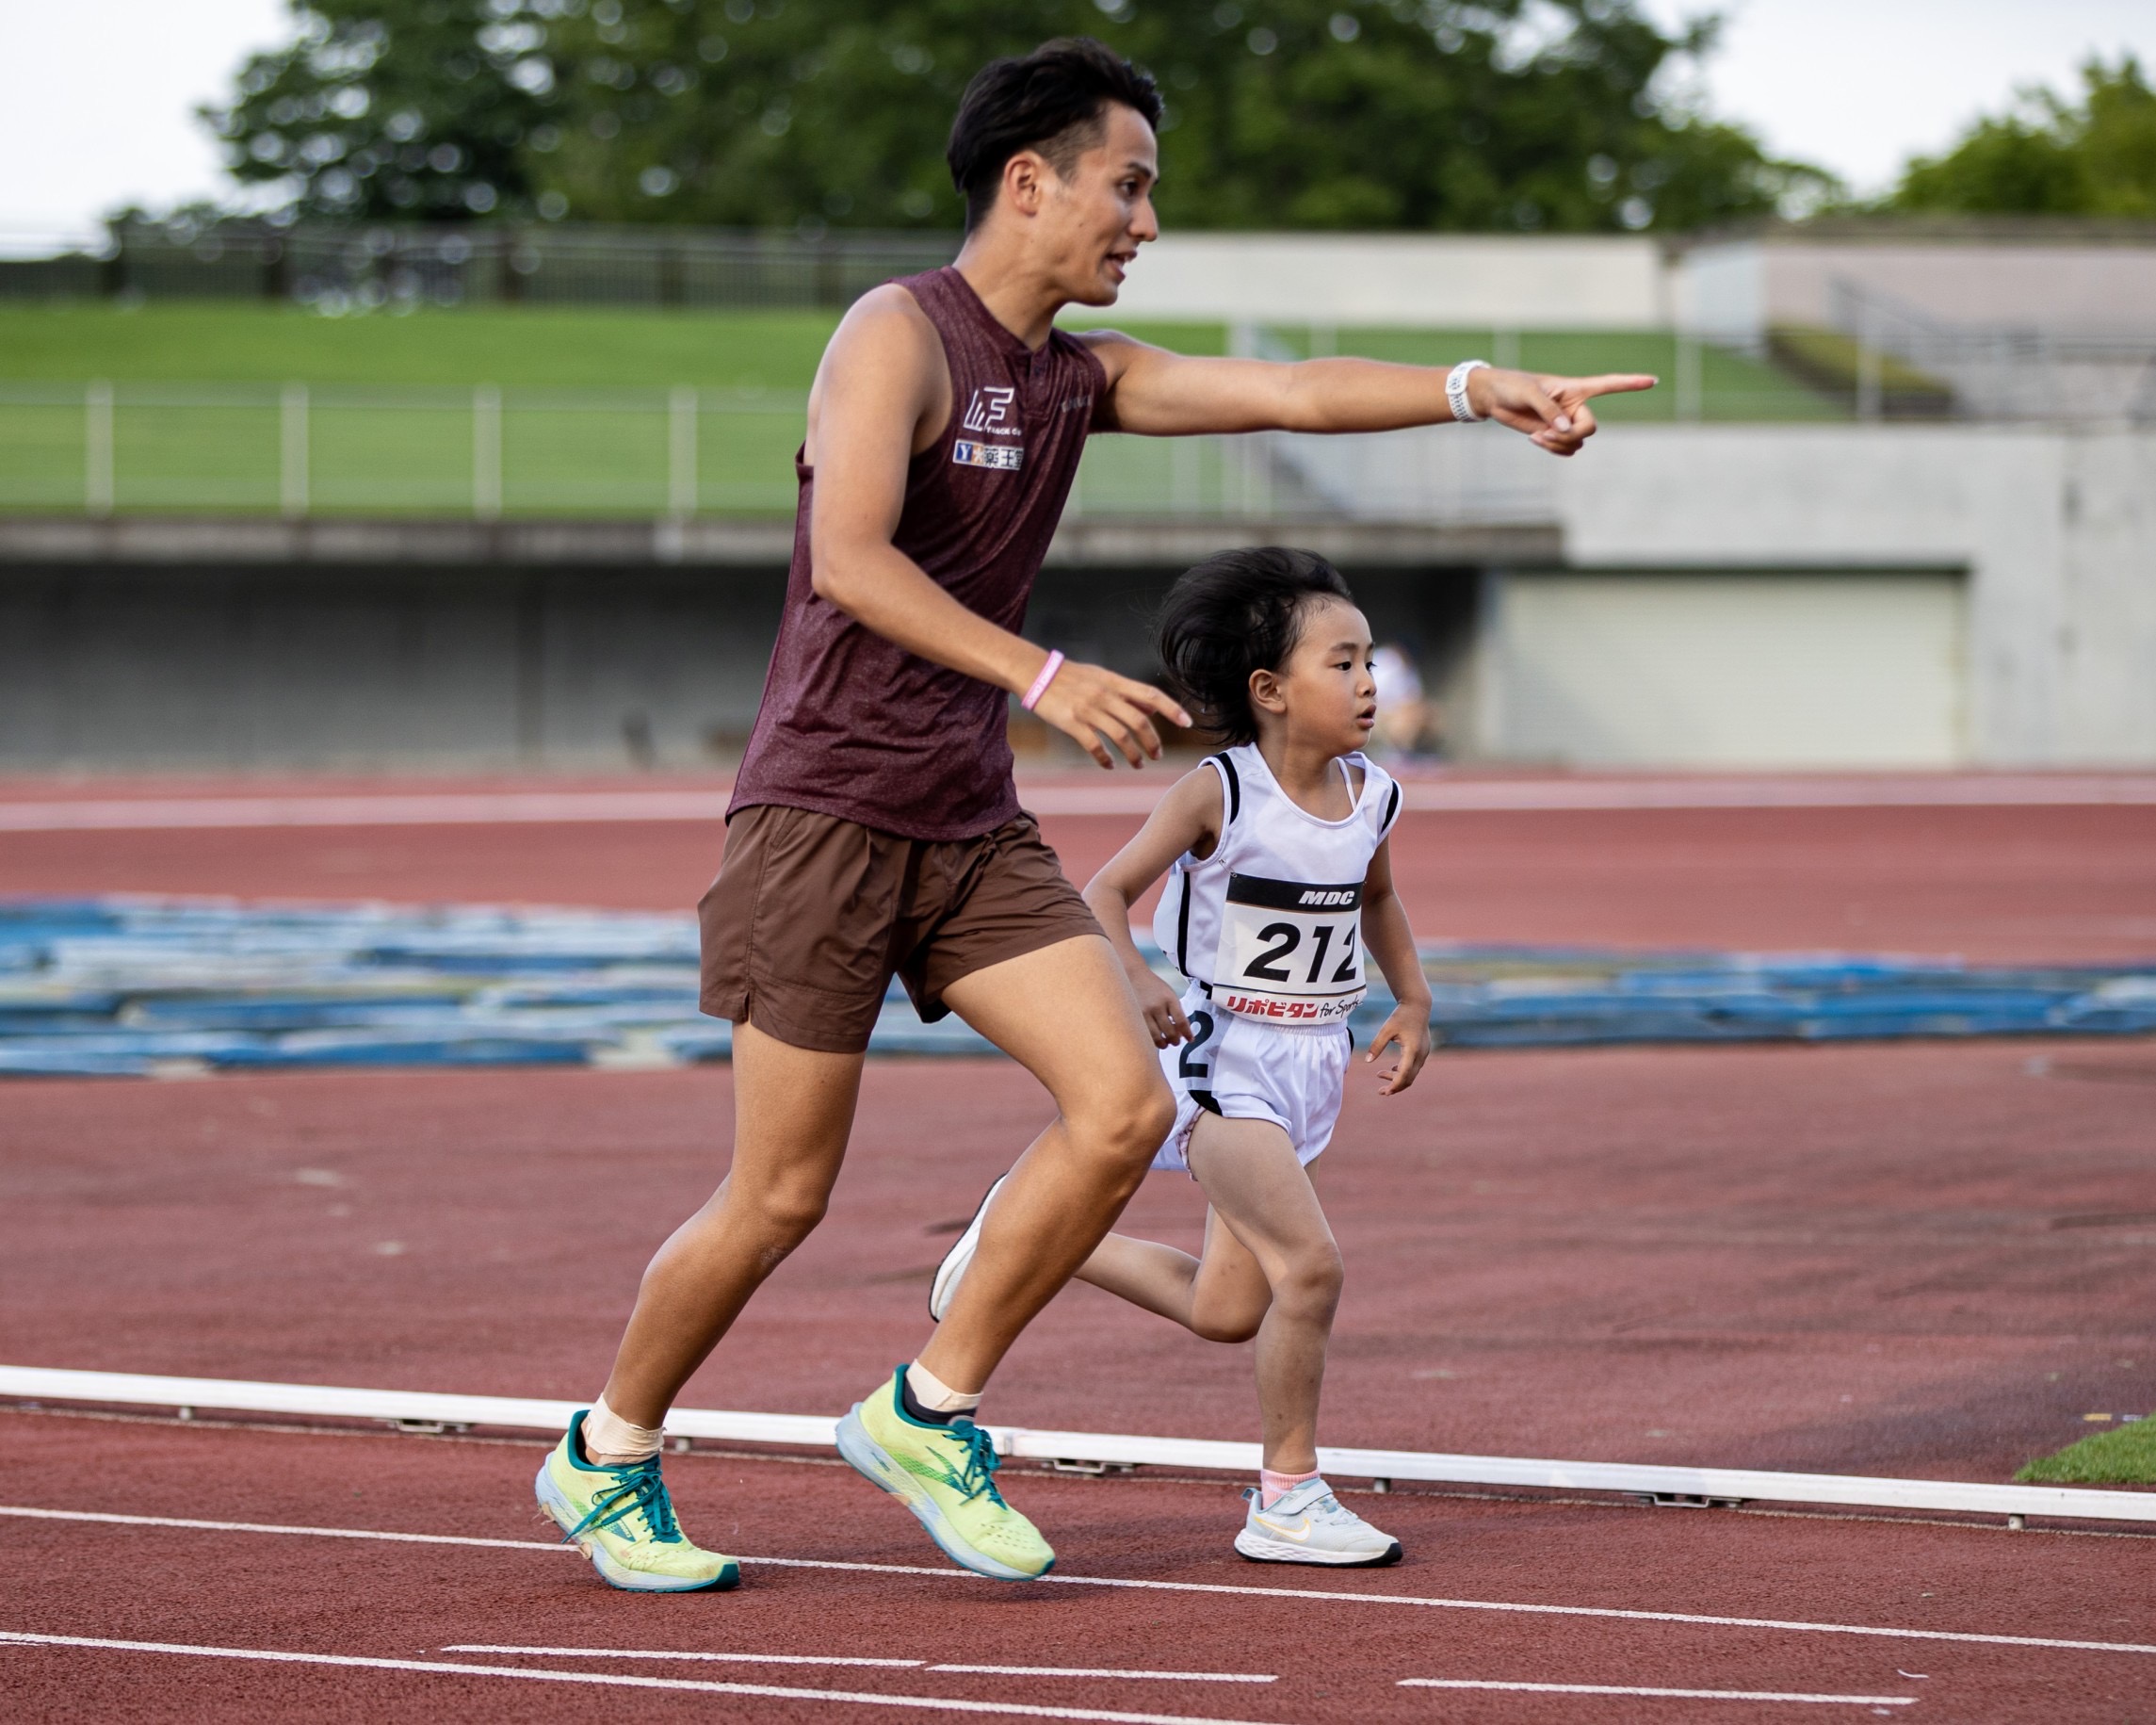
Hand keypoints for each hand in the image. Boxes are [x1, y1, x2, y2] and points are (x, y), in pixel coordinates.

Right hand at [1030, 657, 1192, 768]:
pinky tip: (1108, 764)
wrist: (1036, 673)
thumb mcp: (1102, 678)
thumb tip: (1153, 710)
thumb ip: (1128, 694)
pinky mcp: (1072, 722)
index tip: (1188, 723)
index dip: (1172, 709)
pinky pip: (1094, 745)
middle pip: (1139, 721)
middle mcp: (1105, 695)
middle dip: (1152, 742)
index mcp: (1115, 682)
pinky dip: (1105, 758)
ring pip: (1120, 736)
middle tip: (1157, 756)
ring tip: (1138, 765)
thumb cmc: (1072, 677)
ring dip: (1133, 754)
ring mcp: (1088, 709)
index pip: (1151, 695)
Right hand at [1131, 965, 1192, 1049]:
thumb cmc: (1154, 987)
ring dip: (1164, 1044)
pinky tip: (1155, 1039)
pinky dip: (1152, 1040)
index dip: (1187, 1033)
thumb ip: (1176, 1011)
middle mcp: (1157, 1006)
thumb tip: (1182, 1032)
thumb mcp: (1169, 995)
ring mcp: (1145, 1013)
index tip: (1190, 1039)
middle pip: (1170, 1031)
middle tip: (1176, 1042)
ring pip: (1157, 1037)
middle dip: (1175, 1040)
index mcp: (1169, 999)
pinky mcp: (1135, 1017)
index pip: (1181, 1021)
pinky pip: (1145, 1034)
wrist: (1134, 976)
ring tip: (1166, 1044)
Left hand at [1363, 1002, 1432, 1095]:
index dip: (1394, 1085)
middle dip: (1395, 1087)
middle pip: (1409, 1079)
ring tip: (1380, 1074)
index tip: (1384, 1091)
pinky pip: (1414, 1067)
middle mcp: (1421, 1055)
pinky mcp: (1423, 1051)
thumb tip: (1367, 1061)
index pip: (1404, 1074)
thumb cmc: (1401, 1016)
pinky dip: (1403, 1071)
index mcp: (1412, 1050)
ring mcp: (1424, 1054)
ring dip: (1398, 1078)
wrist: (1418, 1006)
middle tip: (1380, 1091)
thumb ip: (1377, 1045)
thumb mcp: (1386, 1029)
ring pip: (1412, 1074)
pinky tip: (1391, 1069)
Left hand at [1471, 368, 1657, 456]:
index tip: (1653, 380)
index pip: (1608, 384)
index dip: (1631, 384)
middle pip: (1590, 428)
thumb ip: (1548, 410)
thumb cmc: (1512, 387)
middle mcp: (1575, 406)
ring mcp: (1565, 422)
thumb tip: (1564, 429)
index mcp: (1575, 388)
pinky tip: (1537, 440)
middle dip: (1571, 436)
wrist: (1495, 398)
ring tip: (1538, 437)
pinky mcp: (1554, 435)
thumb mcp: (1529, 393)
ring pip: (1578, 443)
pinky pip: (1566, 449)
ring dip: (1559, 445)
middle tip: (1548, 434)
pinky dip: (1554, 449)